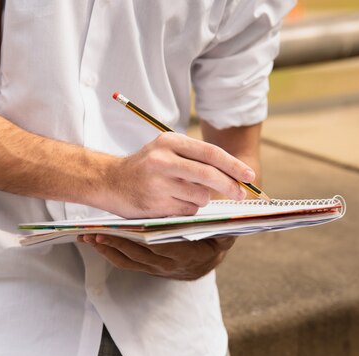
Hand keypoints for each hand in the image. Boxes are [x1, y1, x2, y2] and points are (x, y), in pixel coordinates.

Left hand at [79, 234, 235, 280]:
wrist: (216, 252)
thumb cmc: (220, 233)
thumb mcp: (226, 229)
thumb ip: (221, 224)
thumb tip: (217, 213)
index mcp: (191, 256)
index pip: (163, 248)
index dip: (141, 240)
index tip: (123, 229)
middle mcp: (173, 267)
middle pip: (139, 256)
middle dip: (116, 244)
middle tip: (95, 233)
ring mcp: (160, 270)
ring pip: (130, 261)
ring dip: (108, 250)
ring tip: (89, 237)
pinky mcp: (151, 269)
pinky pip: (128, 263)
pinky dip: (112, 253)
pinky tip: (99, 242)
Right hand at [102, 132, 255, 218]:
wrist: (109, 181)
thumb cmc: (144, 167)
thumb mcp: (166, 151)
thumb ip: (195, 159)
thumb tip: (234, 175)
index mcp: (169, 141)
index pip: (210, 153)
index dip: (234, 165)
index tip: (249, 176)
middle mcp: (163, 160)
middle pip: (209, 176)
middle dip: (230, 186)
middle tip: (240, 194)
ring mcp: (158, 183)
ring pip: (200, 196)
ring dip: (200, 199)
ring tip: (182, 193)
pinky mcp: (155, 204)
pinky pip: (187, 210)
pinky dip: (187, 208)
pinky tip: (170, 202)